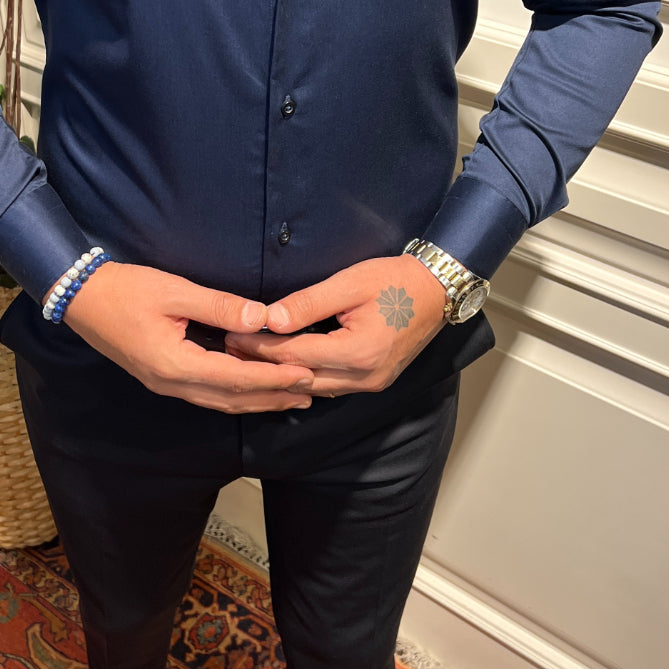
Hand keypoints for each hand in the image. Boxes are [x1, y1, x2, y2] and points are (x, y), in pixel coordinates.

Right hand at [43, 261, 315, 412]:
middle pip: (232, 398)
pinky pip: (207, 392)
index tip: (306, 373)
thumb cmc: (125, 289)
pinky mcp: (162, 377)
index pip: (236, 378)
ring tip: (291, 395)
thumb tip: (263, 318)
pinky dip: (236, 392)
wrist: (79, 297)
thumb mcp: (174, 290)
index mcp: (175, 364)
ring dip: (257, 399)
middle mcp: (171, 383)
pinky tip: (252, 386)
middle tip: (312, 391)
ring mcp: (165, 384)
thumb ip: (220, 306)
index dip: (273, 378)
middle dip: (273, 396)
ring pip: (220, 400)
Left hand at [223, 255, 447, 397]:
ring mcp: (371, 383)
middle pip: (300, 377)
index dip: (260, 346)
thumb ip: (308, 303)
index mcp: (359, 352)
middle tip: (230, 349)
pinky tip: (284, 367)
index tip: (232, 334)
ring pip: (314, 388)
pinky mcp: (374, 381)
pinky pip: (330, 386)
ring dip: (281, 374)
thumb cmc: (396, 280)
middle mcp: (365, 376)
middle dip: (263, 365)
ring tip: (249, 358)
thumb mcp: (349, 282)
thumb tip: (270, 318)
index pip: (295, 354)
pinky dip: (304, 377)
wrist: (437, 290)